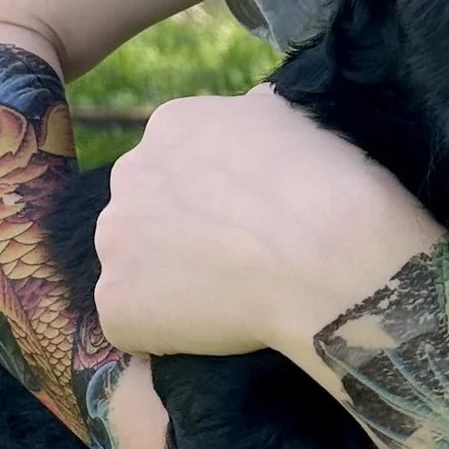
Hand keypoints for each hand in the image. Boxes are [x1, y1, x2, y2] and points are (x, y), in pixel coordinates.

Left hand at [93, 85, 441, 363]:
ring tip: (228, 300)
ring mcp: (114, 240)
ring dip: (168, 287)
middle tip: (235, 263)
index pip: (176, 166)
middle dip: (178, 239)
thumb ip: (255, 118)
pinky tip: (215, 331)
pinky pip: (133, 325)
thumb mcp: (296, 121)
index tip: (246, 222)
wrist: (334, 258)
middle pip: (143, 214)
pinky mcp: (114, 303)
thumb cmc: (332, 188)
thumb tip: (252, 112)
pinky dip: (165, 335)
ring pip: (133, 269)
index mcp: (172, 125)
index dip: (212, 201)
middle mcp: (129, 173)